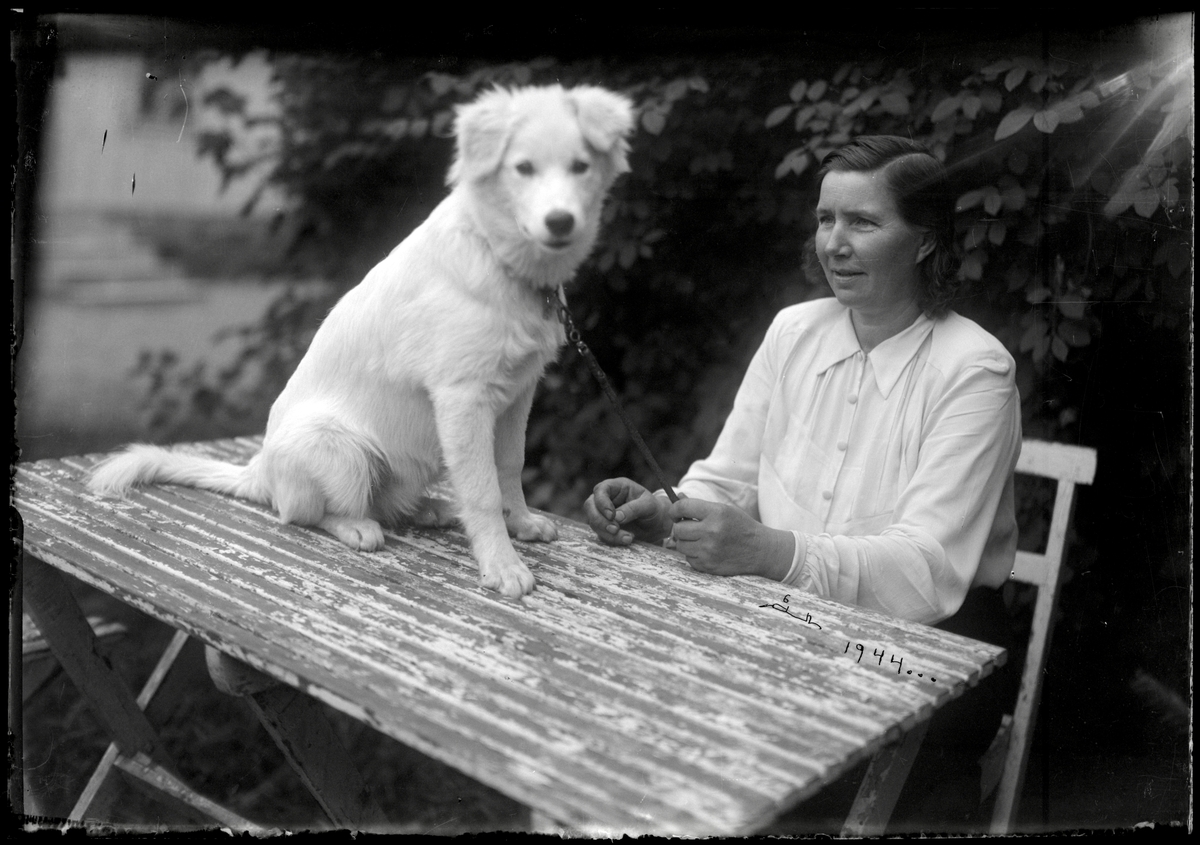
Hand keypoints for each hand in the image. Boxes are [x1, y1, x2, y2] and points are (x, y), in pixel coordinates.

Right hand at [584, 478, 672, 545]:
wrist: (656, 524)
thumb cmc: (653, 509)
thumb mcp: (648, 505)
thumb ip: (633, 508)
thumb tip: (617, 517)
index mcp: (616, 487)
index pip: (600, 490)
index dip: (602, 502)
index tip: (612, 516)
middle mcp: (606, 499)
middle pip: (590, 506)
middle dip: (600, 520)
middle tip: (615, 529)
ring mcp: (603, 514)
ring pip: (594, 523)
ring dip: (608, 533)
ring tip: (628, 538)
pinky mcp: (605, 528)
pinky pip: (601, 534)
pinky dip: (612, 540)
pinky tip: (627, 540)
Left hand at [667, 498, 794, 580]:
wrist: (760, 550)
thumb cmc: (740, 527)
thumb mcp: (724, 510)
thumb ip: (699, 506)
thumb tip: (677, 497)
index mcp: (717, 513)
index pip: (682, 507)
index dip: (675, 509)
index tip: (676, 513)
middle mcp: (712, 532)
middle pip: (678, 529)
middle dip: (680, 527)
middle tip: (689, 527)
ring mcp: (709, 551)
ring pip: (680, 545)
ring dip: (686, 542)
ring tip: (699, 539)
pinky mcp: (708, 566)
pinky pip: (688, 559)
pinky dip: (693, 555)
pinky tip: (706, 551)